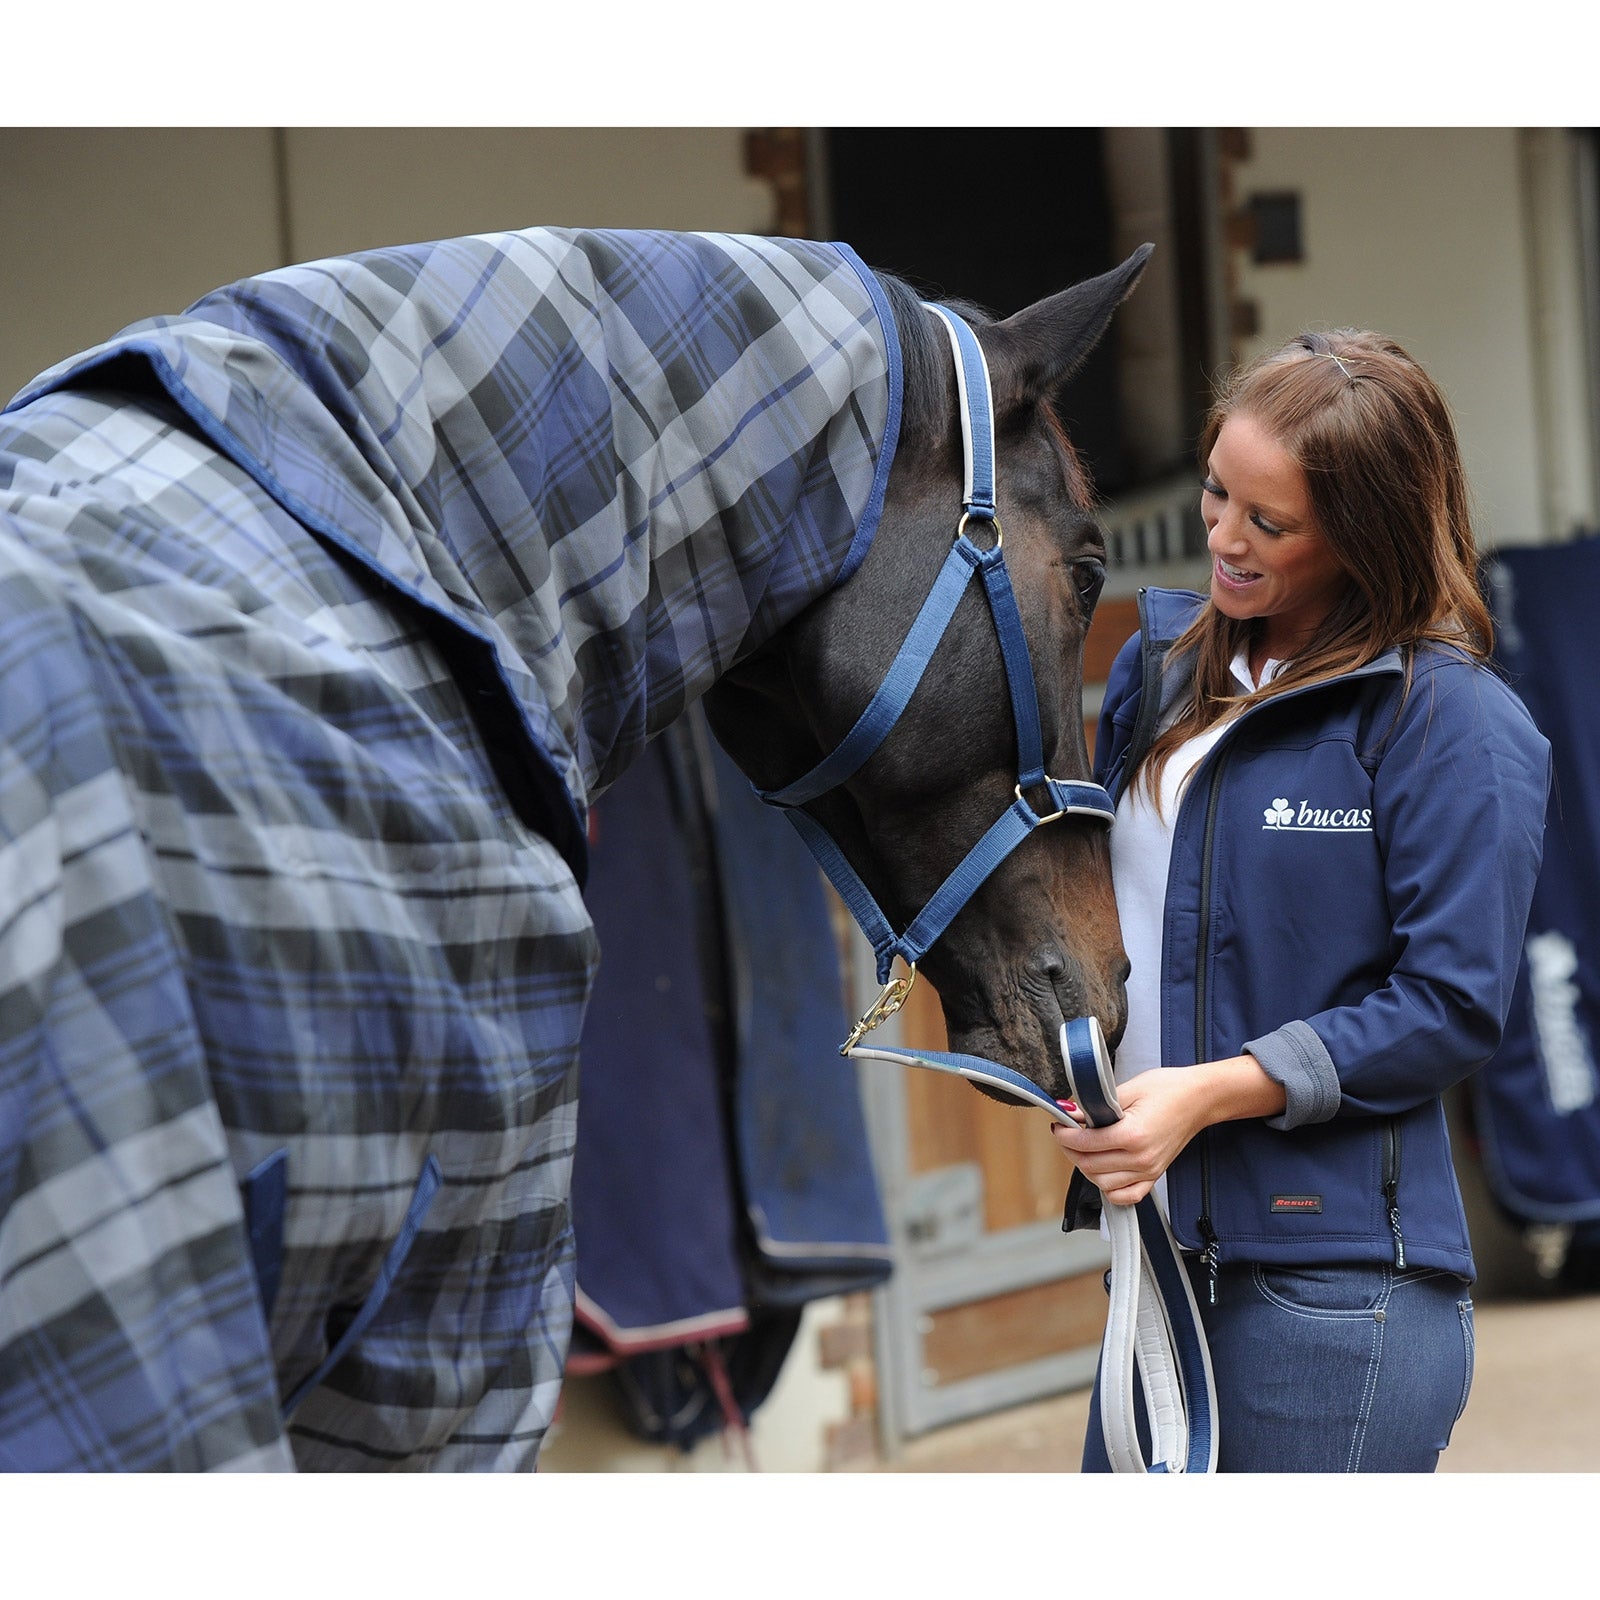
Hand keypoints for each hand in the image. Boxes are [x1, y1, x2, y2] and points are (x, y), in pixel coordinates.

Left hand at [1050, 1054, 1287, 1205]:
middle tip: (1066, 1135)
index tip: (1058, 1126)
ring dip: (1086, 1168)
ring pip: (1103, 1183)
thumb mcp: (1128, 1089)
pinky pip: (1126, 1196)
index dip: (1064, 1136)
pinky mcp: (1154, 1176)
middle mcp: (1141, 1159)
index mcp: (1133, 1135)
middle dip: (1070, 1150)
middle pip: (1090, 1166)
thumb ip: (1095, 1105)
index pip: (1086, 1144)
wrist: (1198, 1099)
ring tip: (1082, 1149)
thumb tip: (1069, 1112)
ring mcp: (1148, 1171)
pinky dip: (1110, 1189)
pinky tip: (1103, 1171)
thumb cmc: (1167, 1089)